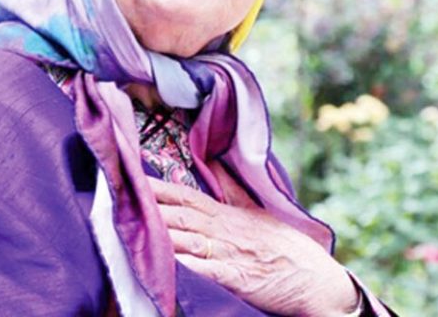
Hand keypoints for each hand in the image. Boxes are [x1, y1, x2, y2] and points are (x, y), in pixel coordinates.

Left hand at [149, 168, 359, 315]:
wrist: (316, 278)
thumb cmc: (285, 246)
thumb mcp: (257, 211)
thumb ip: (232, 188)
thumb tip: (214, 160)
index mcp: (228, 214)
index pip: (187, 195)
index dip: (159, 186)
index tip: (133, 176)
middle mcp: (225, 230)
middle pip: (181, 214)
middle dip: (151, 206)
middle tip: (121, 196)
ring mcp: (231, 253)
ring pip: (189, 239)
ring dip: (161, 232)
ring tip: (133, 226)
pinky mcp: (238, 279)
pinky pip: (209, 271)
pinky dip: (191, 266)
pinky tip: (170, 262)